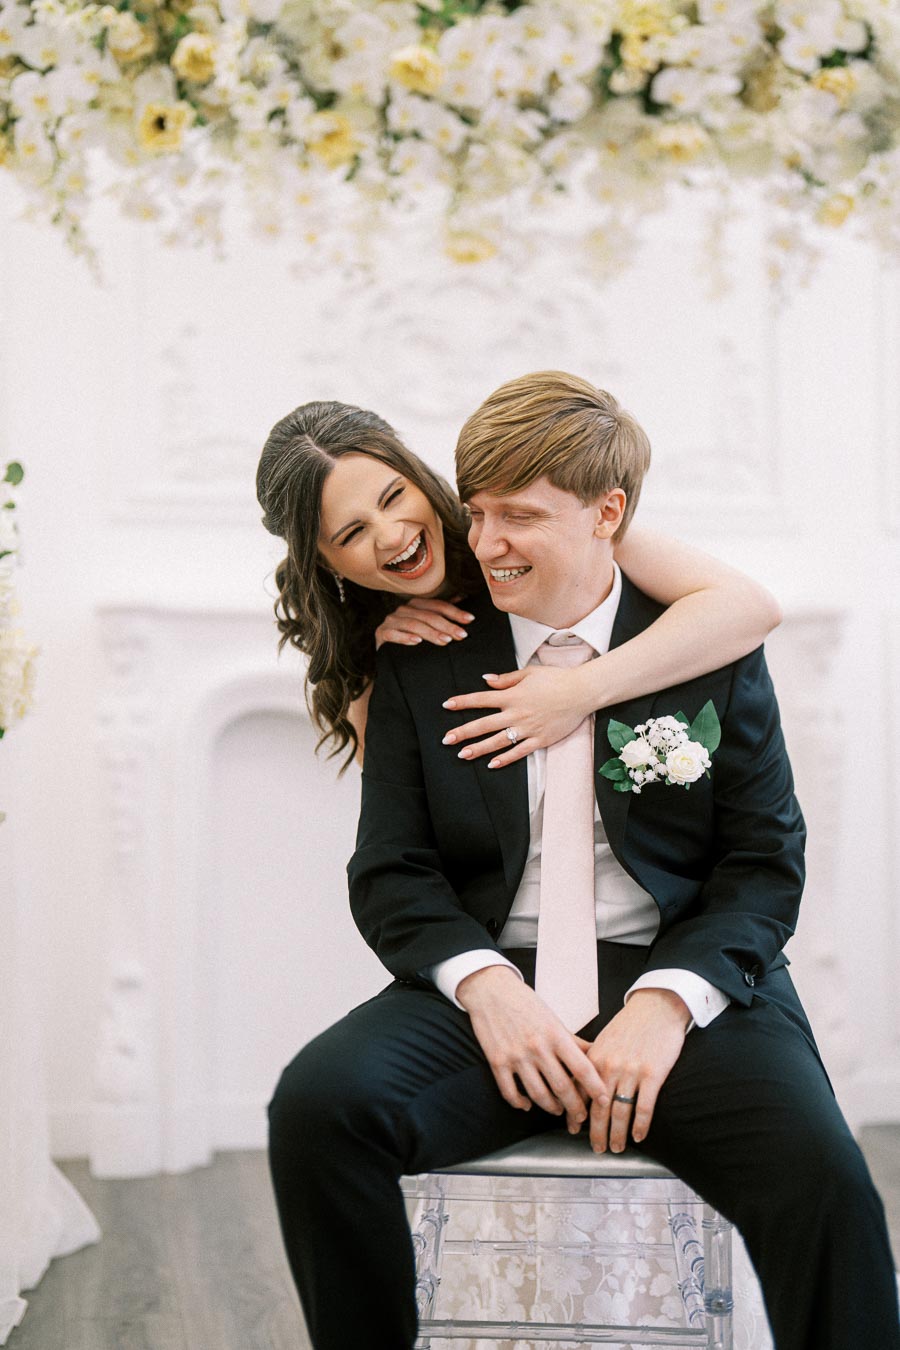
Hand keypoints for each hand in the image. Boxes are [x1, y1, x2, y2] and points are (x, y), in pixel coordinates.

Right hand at [375, 597, 473, 648]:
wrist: (388, 656)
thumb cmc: (412, 639)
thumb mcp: (427, 626)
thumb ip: (442, 612)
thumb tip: (463, 597)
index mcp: (416, 605)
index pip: (438, 606)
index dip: (455, 612)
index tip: (470, 620)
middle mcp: (403, 610)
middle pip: (428, 615)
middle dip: (447, 625)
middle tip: (462, 635)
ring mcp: (391, 621)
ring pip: (413, 624)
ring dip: (430, 633)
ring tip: (445, 641)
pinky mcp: (381, 633)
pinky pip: (393, 634)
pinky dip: (405, 637)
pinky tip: (417, 642)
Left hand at [441, 665, 591, 766]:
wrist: (582, 692)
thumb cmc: (556, 679)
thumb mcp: (529, 672)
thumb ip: (506, 679)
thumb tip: (486, 680)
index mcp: (512, 696)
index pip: (481, 699)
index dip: (462, 702)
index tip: (446, 705)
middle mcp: (516, 713)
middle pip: (483, 724)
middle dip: (463, 732)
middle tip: (446, 739)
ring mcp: (527, 729)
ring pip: (497, 741)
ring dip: (478, 748)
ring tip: (463, 754)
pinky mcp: (540, 740)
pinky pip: (519, 752)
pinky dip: (505, 759)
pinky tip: (492, 764)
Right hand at [457, 966, 608, 1131]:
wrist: (490, 990)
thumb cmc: (525, 1003)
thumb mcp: (553, 1018)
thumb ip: (573, 1040)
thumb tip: (595, 1055)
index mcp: (555, 1034)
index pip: (582, 1067)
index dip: (595, 1087)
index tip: (603, 1100)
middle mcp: (537, 1047)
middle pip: (562, 1087)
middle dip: (575, 1107)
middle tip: (581, 1116)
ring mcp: (516, 1056)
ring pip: (538, 1094)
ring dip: (551, 1108)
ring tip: (558, 1110)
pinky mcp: (497, 1062)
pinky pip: (510, 1092)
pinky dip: (520, 1103)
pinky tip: (527, 1105)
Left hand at [584, 990, 690, 1153]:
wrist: (656, 1007)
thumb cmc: (630, 1024)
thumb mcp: (604, 1040)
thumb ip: (593, 1062)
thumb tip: (580, 1084)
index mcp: (594, 1058)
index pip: (580, 1093)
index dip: (576, 1115)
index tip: (573, 1130)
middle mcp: (609, 1067)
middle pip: (598, 1109)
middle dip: (596, 1132)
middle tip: (596, 1148)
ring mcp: (631, 1072)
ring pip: (620, 1112)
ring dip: (617, 1134)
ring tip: (617, 1148)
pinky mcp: (653, 1074)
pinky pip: (644, 1107)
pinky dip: (640, 1125)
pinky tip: (638, 1136)